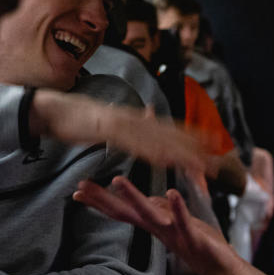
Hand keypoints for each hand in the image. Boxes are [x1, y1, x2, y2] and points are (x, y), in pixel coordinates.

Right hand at [30, 90, 208, 181]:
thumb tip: (143, 119)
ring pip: (158, 139)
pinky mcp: (108, 130)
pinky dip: (151, 152)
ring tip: (201, 165)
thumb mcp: (109, 123)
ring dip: (181, 152)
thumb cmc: (79, 118)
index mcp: (136, 118)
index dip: (194, 135)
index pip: (171, 127)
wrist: (52, 109)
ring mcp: (123, 123)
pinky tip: (166, 161)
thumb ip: (128, 124)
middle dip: (197, 146)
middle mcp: (135, 118)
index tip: (215, 143)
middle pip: (172, 133)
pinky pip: (134, 143)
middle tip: (220, 158)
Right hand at [72, 178, 237, 274]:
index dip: (100, 201)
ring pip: (149, 215)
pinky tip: (171, 192)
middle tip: (81, 186)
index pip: (123, 212)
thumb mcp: (179, 223)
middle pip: (126, 213)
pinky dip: (178, 208)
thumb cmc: (201, 245)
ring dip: (133, 198)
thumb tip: (150, 198)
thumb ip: (164, 212)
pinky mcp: (193, 238)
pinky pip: (183, 221)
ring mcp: (174, 234)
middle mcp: (160, 229)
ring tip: (117, 180)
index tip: (78, 190)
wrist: (223, 271)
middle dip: (104, 199)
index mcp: (155, 225)